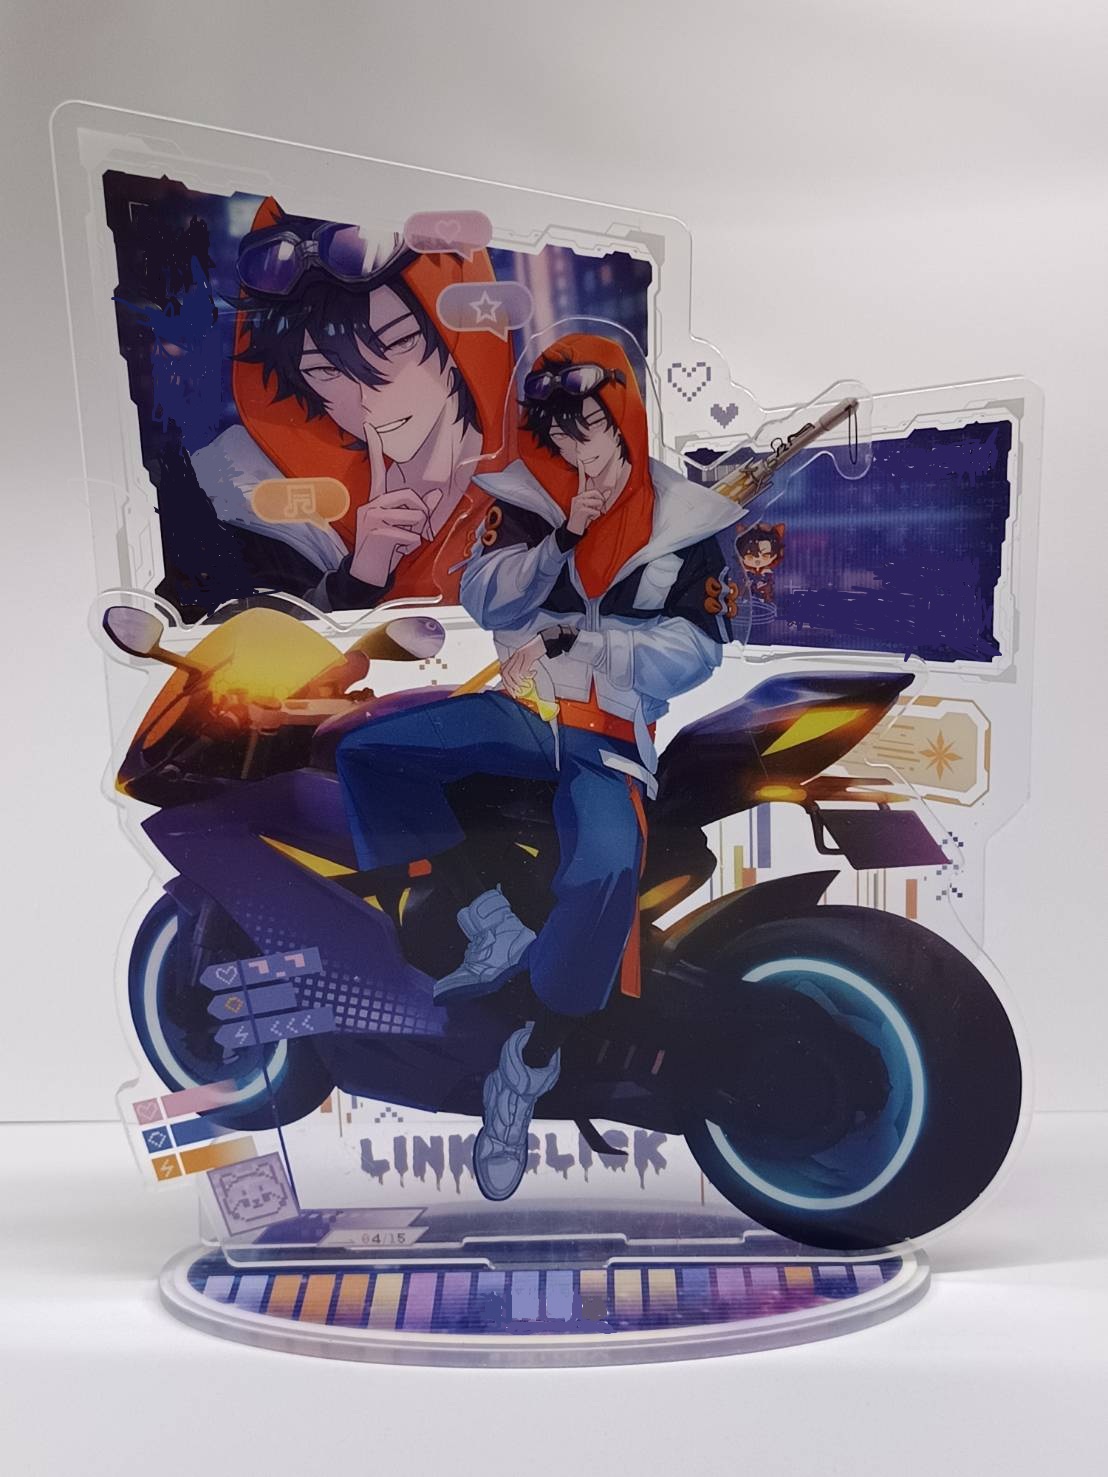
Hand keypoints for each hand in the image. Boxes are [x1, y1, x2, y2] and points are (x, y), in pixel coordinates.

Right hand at [349, 420, 441, 586]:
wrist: (367, 574)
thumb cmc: (387, 548)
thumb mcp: (405, 528)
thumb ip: (420, 511)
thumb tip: (435, 494)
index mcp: (377, 501)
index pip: (377, 472)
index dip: (376, 452)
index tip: (372, 428)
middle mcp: (371, 505)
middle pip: (408, 496)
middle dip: (420, 513)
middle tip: (417, 528)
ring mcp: (371, 518)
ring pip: (411, 515)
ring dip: (415, 531)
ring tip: (406, 541)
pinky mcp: (374, 533)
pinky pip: (406, 533)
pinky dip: (410, 544)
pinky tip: (401, 549)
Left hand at [499, 635, 544, 696]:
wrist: (544, 640)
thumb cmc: (536, 650)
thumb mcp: (525, 659)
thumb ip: (520, 667)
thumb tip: (519, 680)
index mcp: (513, 657)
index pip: (503, 672)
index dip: (506, 684)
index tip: (512, 692)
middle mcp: (515, 656)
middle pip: (505, 673)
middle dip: (510, 686)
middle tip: (516, 692)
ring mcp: (521, 656)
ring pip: (512, 673)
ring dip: (517, 683)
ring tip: (523, 686)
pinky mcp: (528, 656)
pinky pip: (523, 669)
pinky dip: (527, 676)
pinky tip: (532, 675)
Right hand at [566, 460, 606, 535]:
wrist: (573, 530)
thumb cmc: (583, 519)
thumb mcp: (592, 508)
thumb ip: (599, 500)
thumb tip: (608, 491)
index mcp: (580, 495)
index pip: (581, 481)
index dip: (580, 471)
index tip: (580, 460)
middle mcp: (578, 497)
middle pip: (596, 493)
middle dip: (600, 502)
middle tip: (596, 510)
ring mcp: (578, 503)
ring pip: (597, 502)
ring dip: (597, 510)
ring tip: (591, 515)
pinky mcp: (580, 510)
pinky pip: (595, 510)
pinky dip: (595, 516)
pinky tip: (589, 519)